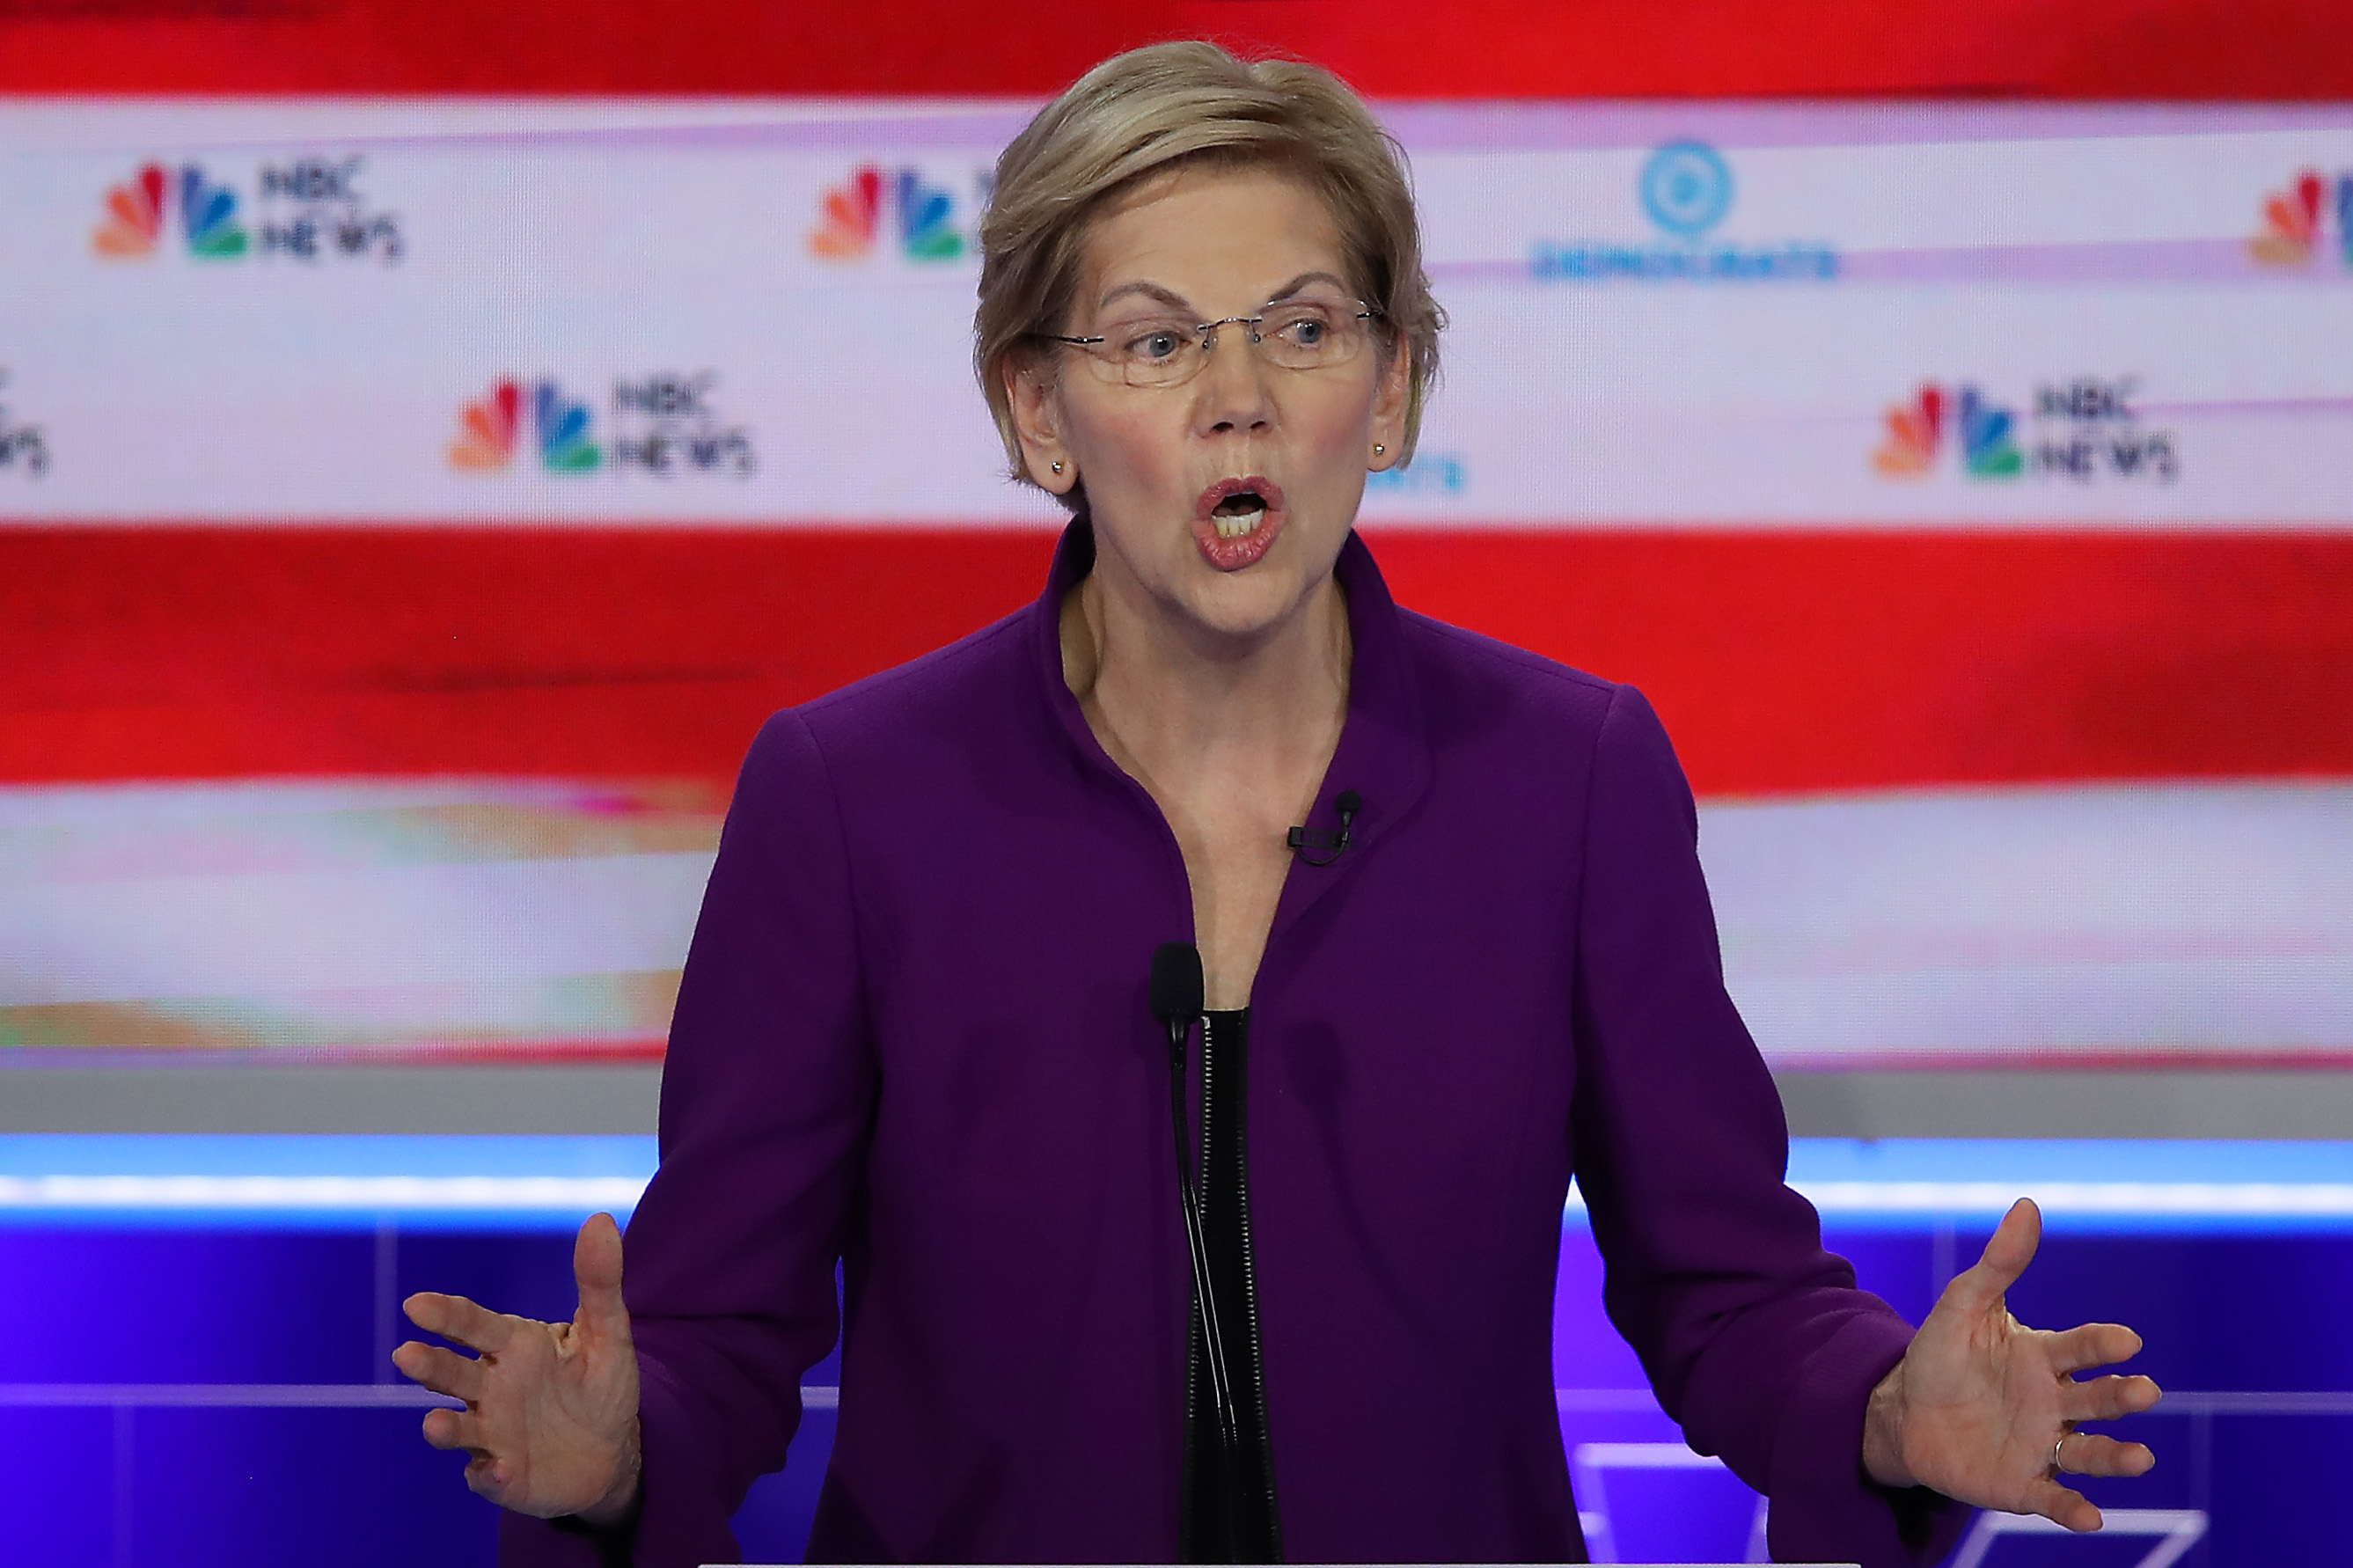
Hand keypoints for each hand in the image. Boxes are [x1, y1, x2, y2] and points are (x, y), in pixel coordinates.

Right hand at [393, 1211, 642, 1523]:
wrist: (612, 1451)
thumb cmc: (600, 1384)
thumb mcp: (607, 1332)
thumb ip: (599, 1281)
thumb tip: (601, 1218)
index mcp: (513, 1346)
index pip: (473, 1325)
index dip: (446, 1315)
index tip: (418, 1304)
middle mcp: (491, 1387)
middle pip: (453, 1375)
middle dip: (430, 1366)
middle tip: (408, 1355)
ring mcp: (492, 1433)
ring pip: (458, 1429)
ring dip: (444, 1428)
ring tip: (435, 1425)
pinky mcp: (504, 1475)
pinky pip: (489, 1476)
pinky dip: (489, 1475)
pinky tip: (498, 1470)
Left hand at [1862, 1197, 2160, 1530]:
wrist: (1903, 1411)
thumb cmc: (1941, 1356)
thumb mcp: (1963, 1306)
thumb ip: (1999, 1263)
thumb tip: (2029, 1205)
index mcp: (2043, 1357)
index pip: (2080, 1347)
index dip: (2101, 1344)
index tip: (2126, 1340)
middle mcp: (2054, 1402)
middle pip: (2095, 1400)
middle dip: (2121, 1396)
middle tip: (2144, 1391)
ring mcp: (2041, 1444)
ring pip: (2088, 1452)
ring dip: (2116, 1457)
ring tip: (2141, 1458)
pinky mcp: (2021, 1483)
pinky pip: (2053, 1497)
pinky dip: (2073, 1509)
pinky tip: (2090, 1516)